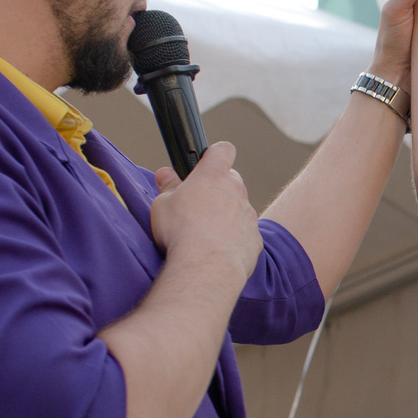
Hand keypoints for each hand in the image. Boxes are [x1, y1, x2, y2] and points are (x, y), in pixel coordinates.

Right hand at [148, 138, 260, 278]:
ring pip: (239, 207)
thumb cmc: (181, 232)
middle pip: (231, 180)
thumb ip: (167, 186)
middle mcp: (236, 191)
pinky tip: (217, 250)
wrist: (206, 267)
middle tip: (198, 204)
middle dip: (218, 188)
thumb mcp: (162, 204)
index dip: (215, 154)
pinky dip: (234, 238)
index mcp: (213, 175)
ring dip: (226, 215)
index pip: (223, 150)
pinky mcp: (255, 239)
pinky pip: (245, 233)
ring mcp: (249, 215)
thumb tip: (165, 174)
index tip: (206, 162)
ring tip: (205, 233)